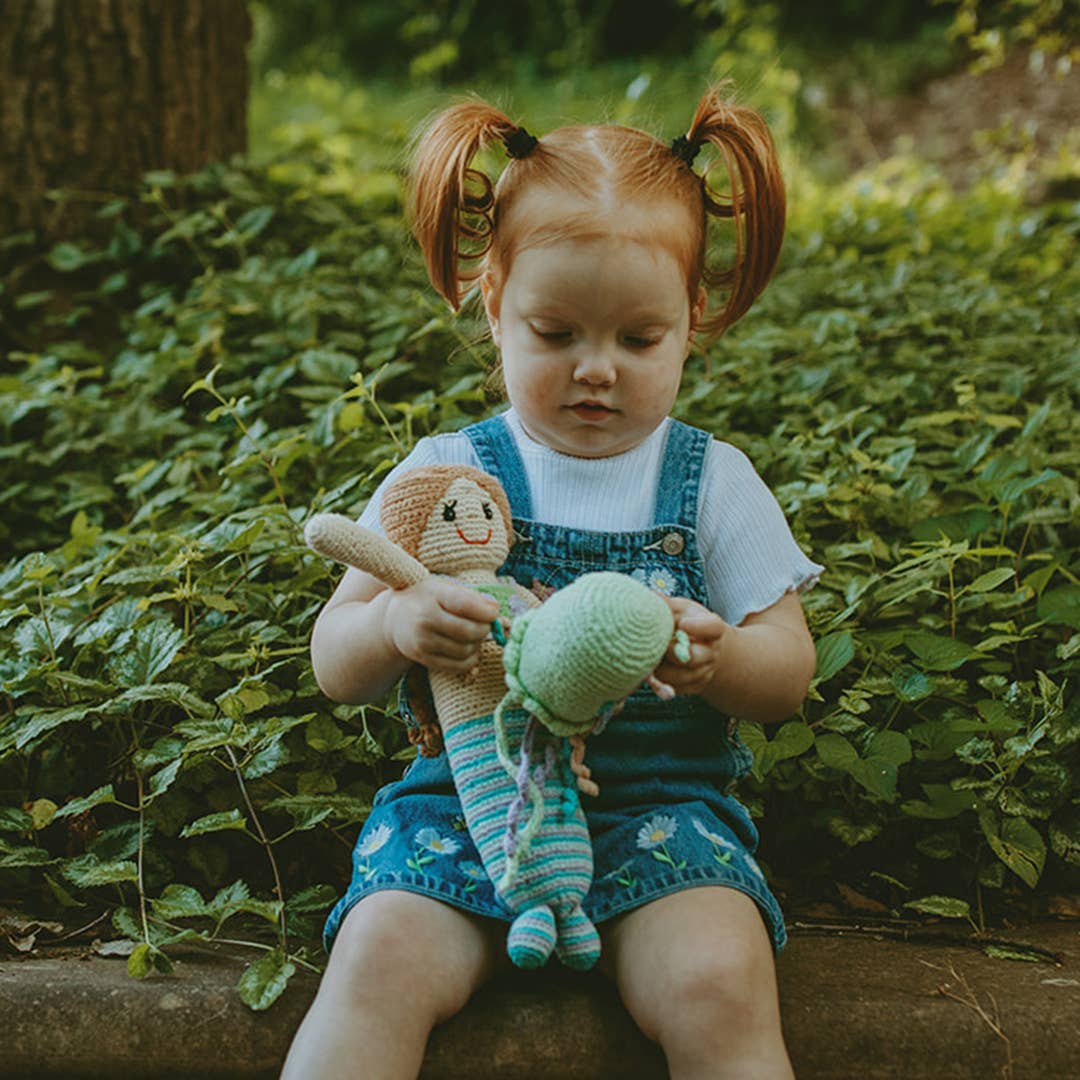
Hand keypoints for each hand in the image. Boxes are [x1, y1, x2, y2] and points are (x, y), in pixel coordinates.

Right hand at [383, 577, 498, 673]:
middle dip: (485, 629)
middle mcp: (424, 620)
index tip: (493, 612)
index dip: (486, 611)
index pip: (465, 605)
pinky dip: (470, 659)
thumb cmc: (426, 599)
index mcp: (432, 596)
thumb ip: (470, 596)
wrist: (394, 619)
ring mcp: (422, 642)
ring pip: (466, 650)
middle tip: (485, 624)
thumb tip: (494, 609)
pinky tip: (468, 648)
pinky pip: (458, 666)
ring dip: (478, 644)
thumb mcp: (444, 587)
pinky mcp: (423, 659)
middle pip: (469, 632)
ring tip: (474, 634)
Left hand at [654, 596, 728, 695]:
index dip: (699, 627)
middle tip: (654, 644)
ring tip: (644, 656)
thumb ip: (665, 604)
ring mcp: (704, 673)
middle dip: (670, 652)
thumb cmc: (690, 622)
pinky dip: (658, 681)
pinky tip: (648, 669)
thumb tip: (643, 595)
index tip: (682, 624)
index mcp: (713, 630)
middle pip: (693, 658)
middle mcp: (712, 653)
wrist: (708, 649)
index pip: (713, 627)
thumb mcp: (682, 609)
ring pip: (679, 677)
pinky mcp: (694, 687)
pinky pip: (673, 688)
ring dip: (659, 668)